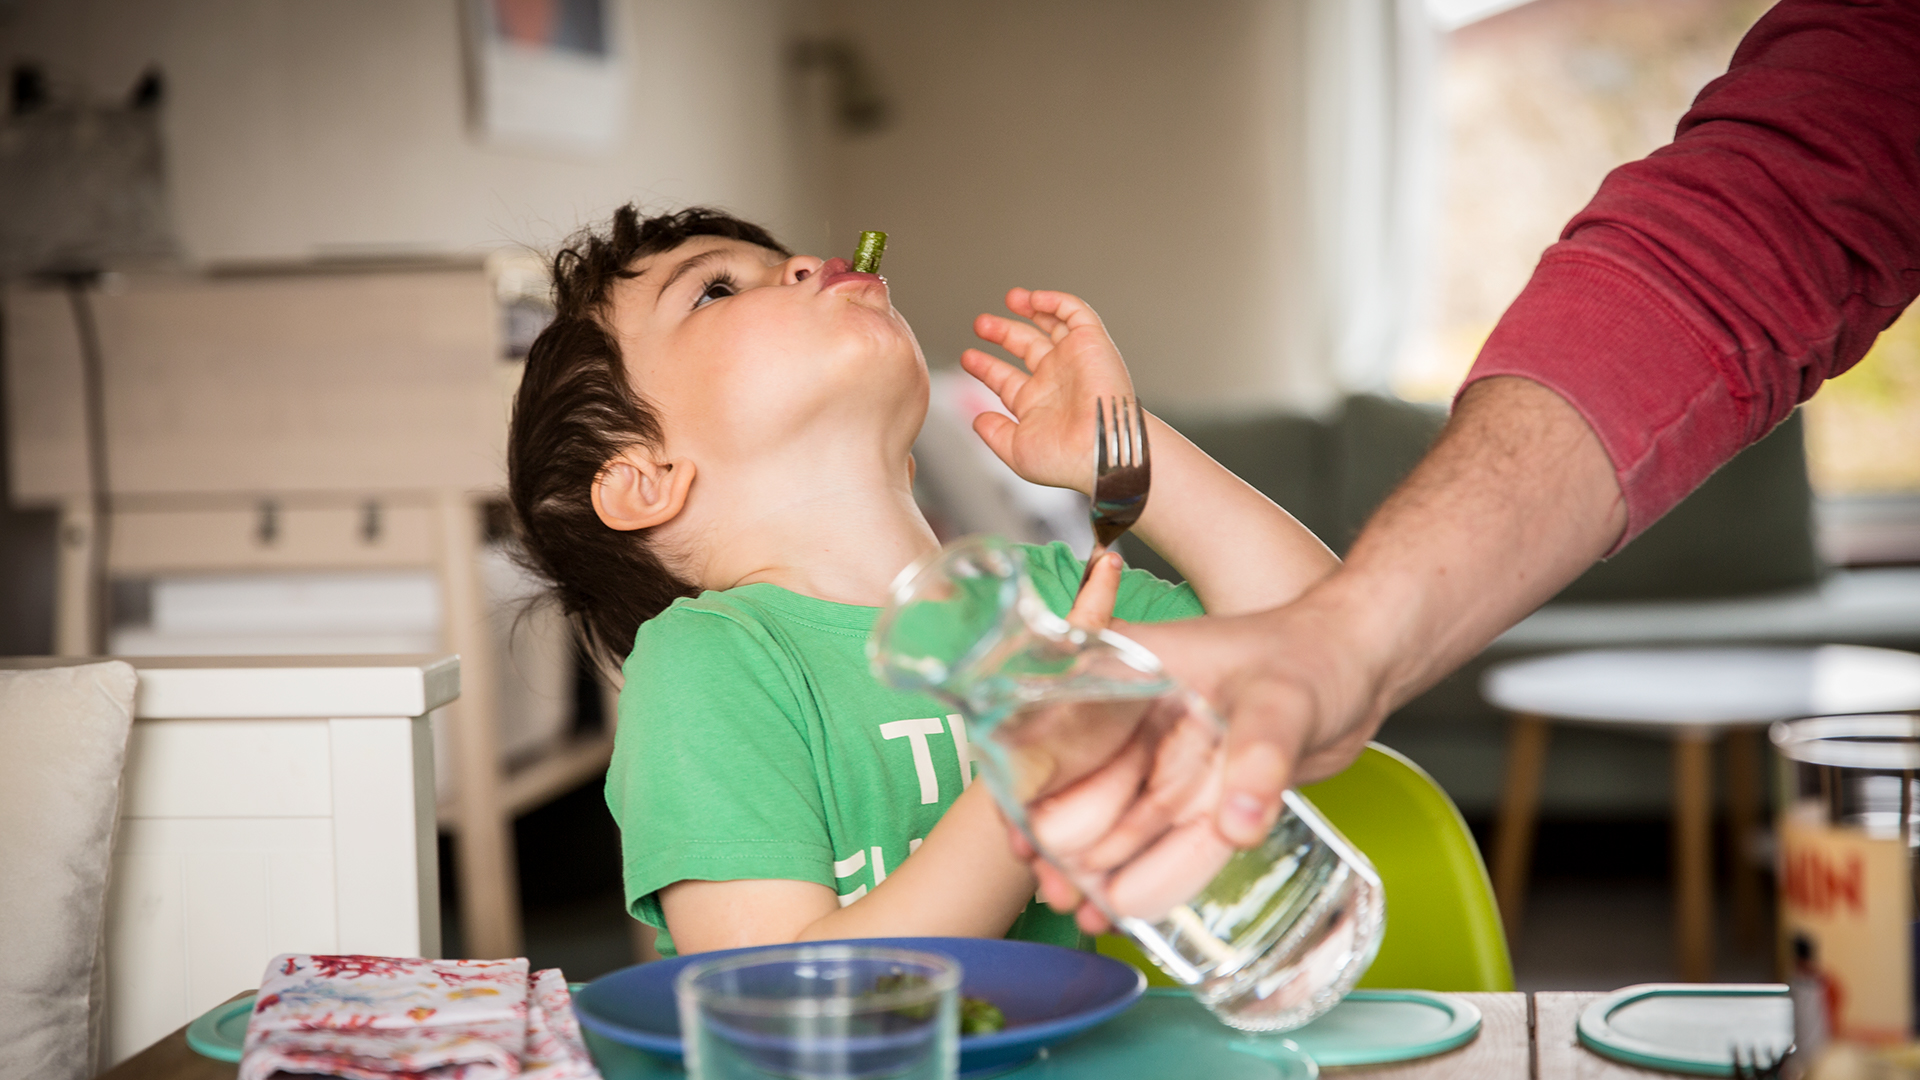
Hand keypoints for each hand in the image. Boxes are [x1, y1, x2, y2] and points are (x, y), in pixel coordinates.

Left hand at [961, 288, 1135, 492]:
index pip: (1006, 379)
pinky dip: (1055, 301)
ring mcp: (1073, 359)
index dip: (986, 366)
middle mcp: (1055, 379)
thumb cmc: (1065, 459)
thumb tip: (977, 419)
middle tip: (981, 323)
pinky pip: (1074, 313)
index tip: (967, 358)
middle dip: (1002, 332)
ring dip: (1030, 308)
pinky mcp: (1091, 343)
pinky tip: (1033, 299)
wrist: (1102, 449)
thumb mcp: (1016, 451)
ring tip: (1010, 298)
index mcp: (1037, 404)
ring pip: (1050, 324)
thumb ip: (994, 433)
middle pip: (1025, 346)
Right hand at [1016, 587, 1386, 933]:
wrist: (1363, 667)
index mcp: (1131, 663)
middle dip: (1055, 836)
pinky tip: (1121, 902)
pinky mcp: (1188, 777)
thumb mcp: (1285, 700)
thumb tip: (1237, 825)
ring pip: (1109, 810)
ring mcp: (1160, 745)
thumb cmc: (1319, 656)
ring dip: (1090, 860)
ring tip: (1081, 908)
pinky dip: (1134, 862)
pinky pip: (1151, 826)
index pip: (1053, 719)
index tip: (1024, 833)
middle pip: (1073, 776)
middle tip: (1053, 886)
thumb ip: (1260, 756)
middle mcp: (1134, 704)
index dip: (1029, 779)